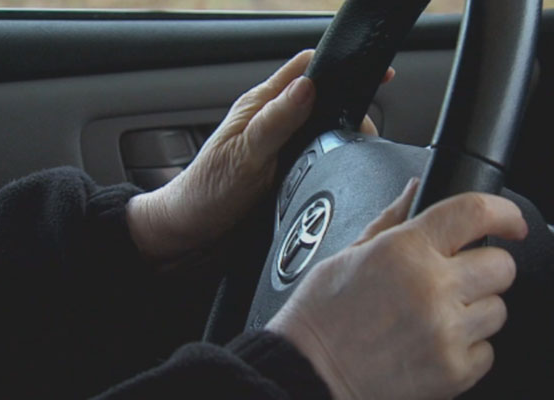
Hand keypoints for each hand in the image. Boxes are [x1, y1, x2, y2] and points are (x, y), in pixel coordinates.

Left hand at [127, 50, 393, 260]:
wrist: (193, 227)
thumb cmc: (208, 189)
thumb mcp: (246, 154)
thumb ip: (276, 120)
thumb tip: (308, 87)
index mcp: (260, 104)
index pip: (304, 68)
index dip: (338, 64)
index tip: (370, 73)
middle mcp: (271, 119)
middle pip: (319, 97)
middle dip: (346, 105)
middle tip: (365, 130)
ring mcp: (277, 143)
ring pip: (318, 125)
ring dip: (339, 131)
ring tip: (358, 149)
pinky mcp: (281, 166)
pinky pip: (312, 151)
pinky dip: (329, 154)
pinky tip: (338, 166)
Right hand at [267, 181, 527, 399]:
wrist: (309, 372)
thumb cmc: (321, 316)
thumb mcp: (348, 254)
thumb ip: (391, 220)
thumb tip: (414, 190)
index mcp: (403, 251)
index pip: (475, 213)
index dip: (503, 212)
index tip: (508, 222)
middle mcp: (431, 288)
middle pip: (500, 265)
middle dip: (482, 267)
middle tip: (452, 277)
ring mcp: (445, 332)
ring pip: (498, 309)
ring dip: (473, 308)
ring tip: (433, 315)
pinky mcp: (453, 371)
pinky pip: (487, 350)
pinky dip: (465, 346)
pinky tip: (431, 342)